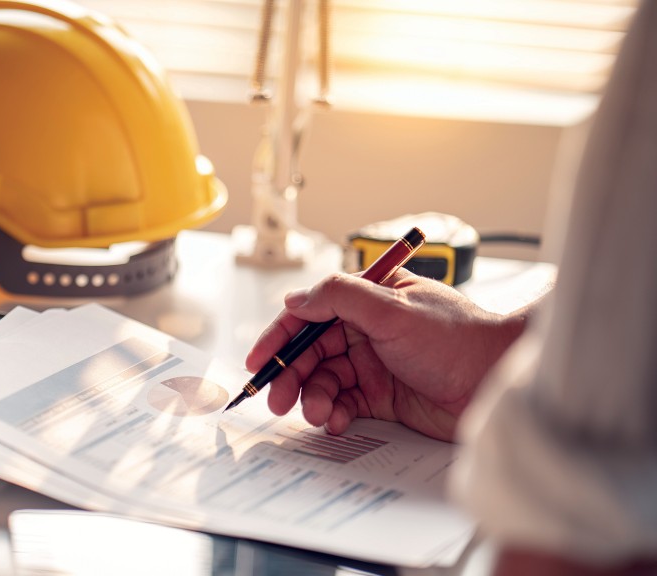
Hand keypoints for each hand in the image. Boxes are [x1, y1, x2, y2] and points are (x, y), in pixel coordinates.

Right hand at [245, 269, 529, 440]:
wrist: (499, 381)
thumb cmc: (459, 338)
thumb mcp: (393, 308)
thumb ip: (340, 297)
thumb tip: (295, 298)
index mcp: (366, 300)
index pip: (310, 314)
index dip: (280, 337)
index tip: (259, 361)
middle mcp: (366, 331)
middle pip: (310, 352)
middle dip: (290, 376)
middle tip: (276, 398)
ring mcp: (372, 365)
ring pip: (324, 381)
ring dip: (313, 398)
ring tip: (318, 413)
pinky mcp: (382, 398)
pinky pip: (344, 405)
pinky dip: (335, 414)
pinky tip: (337, 421)